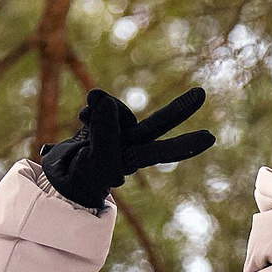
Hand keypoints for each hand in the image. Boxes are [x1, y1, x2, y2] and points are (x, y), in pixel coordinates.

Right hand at [38, 86, 215, 209]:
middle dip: (178, 110)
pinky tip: (82, 116)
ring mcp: (118, 133)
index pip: (159, 151)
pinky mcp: (103, 122)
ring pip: (118, 109)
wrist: (61, 175)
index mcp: (132, 161)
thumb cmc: (81, 178)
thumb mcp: (92, 162)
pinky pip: (102, 105)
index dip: (184, 145)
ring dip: (102, 107)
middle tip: (202, 94)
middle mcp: (131, 145)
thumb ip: (102, 134)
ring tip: (83, 114)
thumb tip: (107, 100)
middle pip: (157, 125)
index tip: (210, 139)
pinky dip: (92, 108)